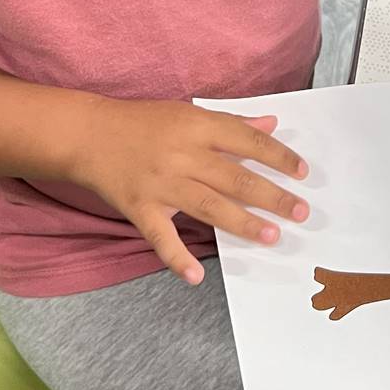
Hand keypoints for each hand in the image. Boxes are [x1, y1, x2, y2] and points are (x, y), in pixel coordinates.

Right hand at [71, 100, 308, 283]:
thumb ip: (230, 123)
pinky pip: (161, 237)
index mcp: (197, 127)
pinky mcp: (140, 208)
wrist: (88, 134)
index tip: (302, 172)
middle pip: (235, 178)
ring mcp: (161, 184)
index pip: (248, 141)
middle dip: (272, 196)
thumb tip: (270, 125)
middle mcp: (183, 155)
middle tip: (300, 212)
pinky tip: (196, 276)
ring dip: (242, 223)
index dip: (278, 157)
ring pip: (209, 206)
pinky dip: (177, 258)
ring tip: (271, 236)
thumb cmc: (142, 122)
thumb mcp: (188, 113)